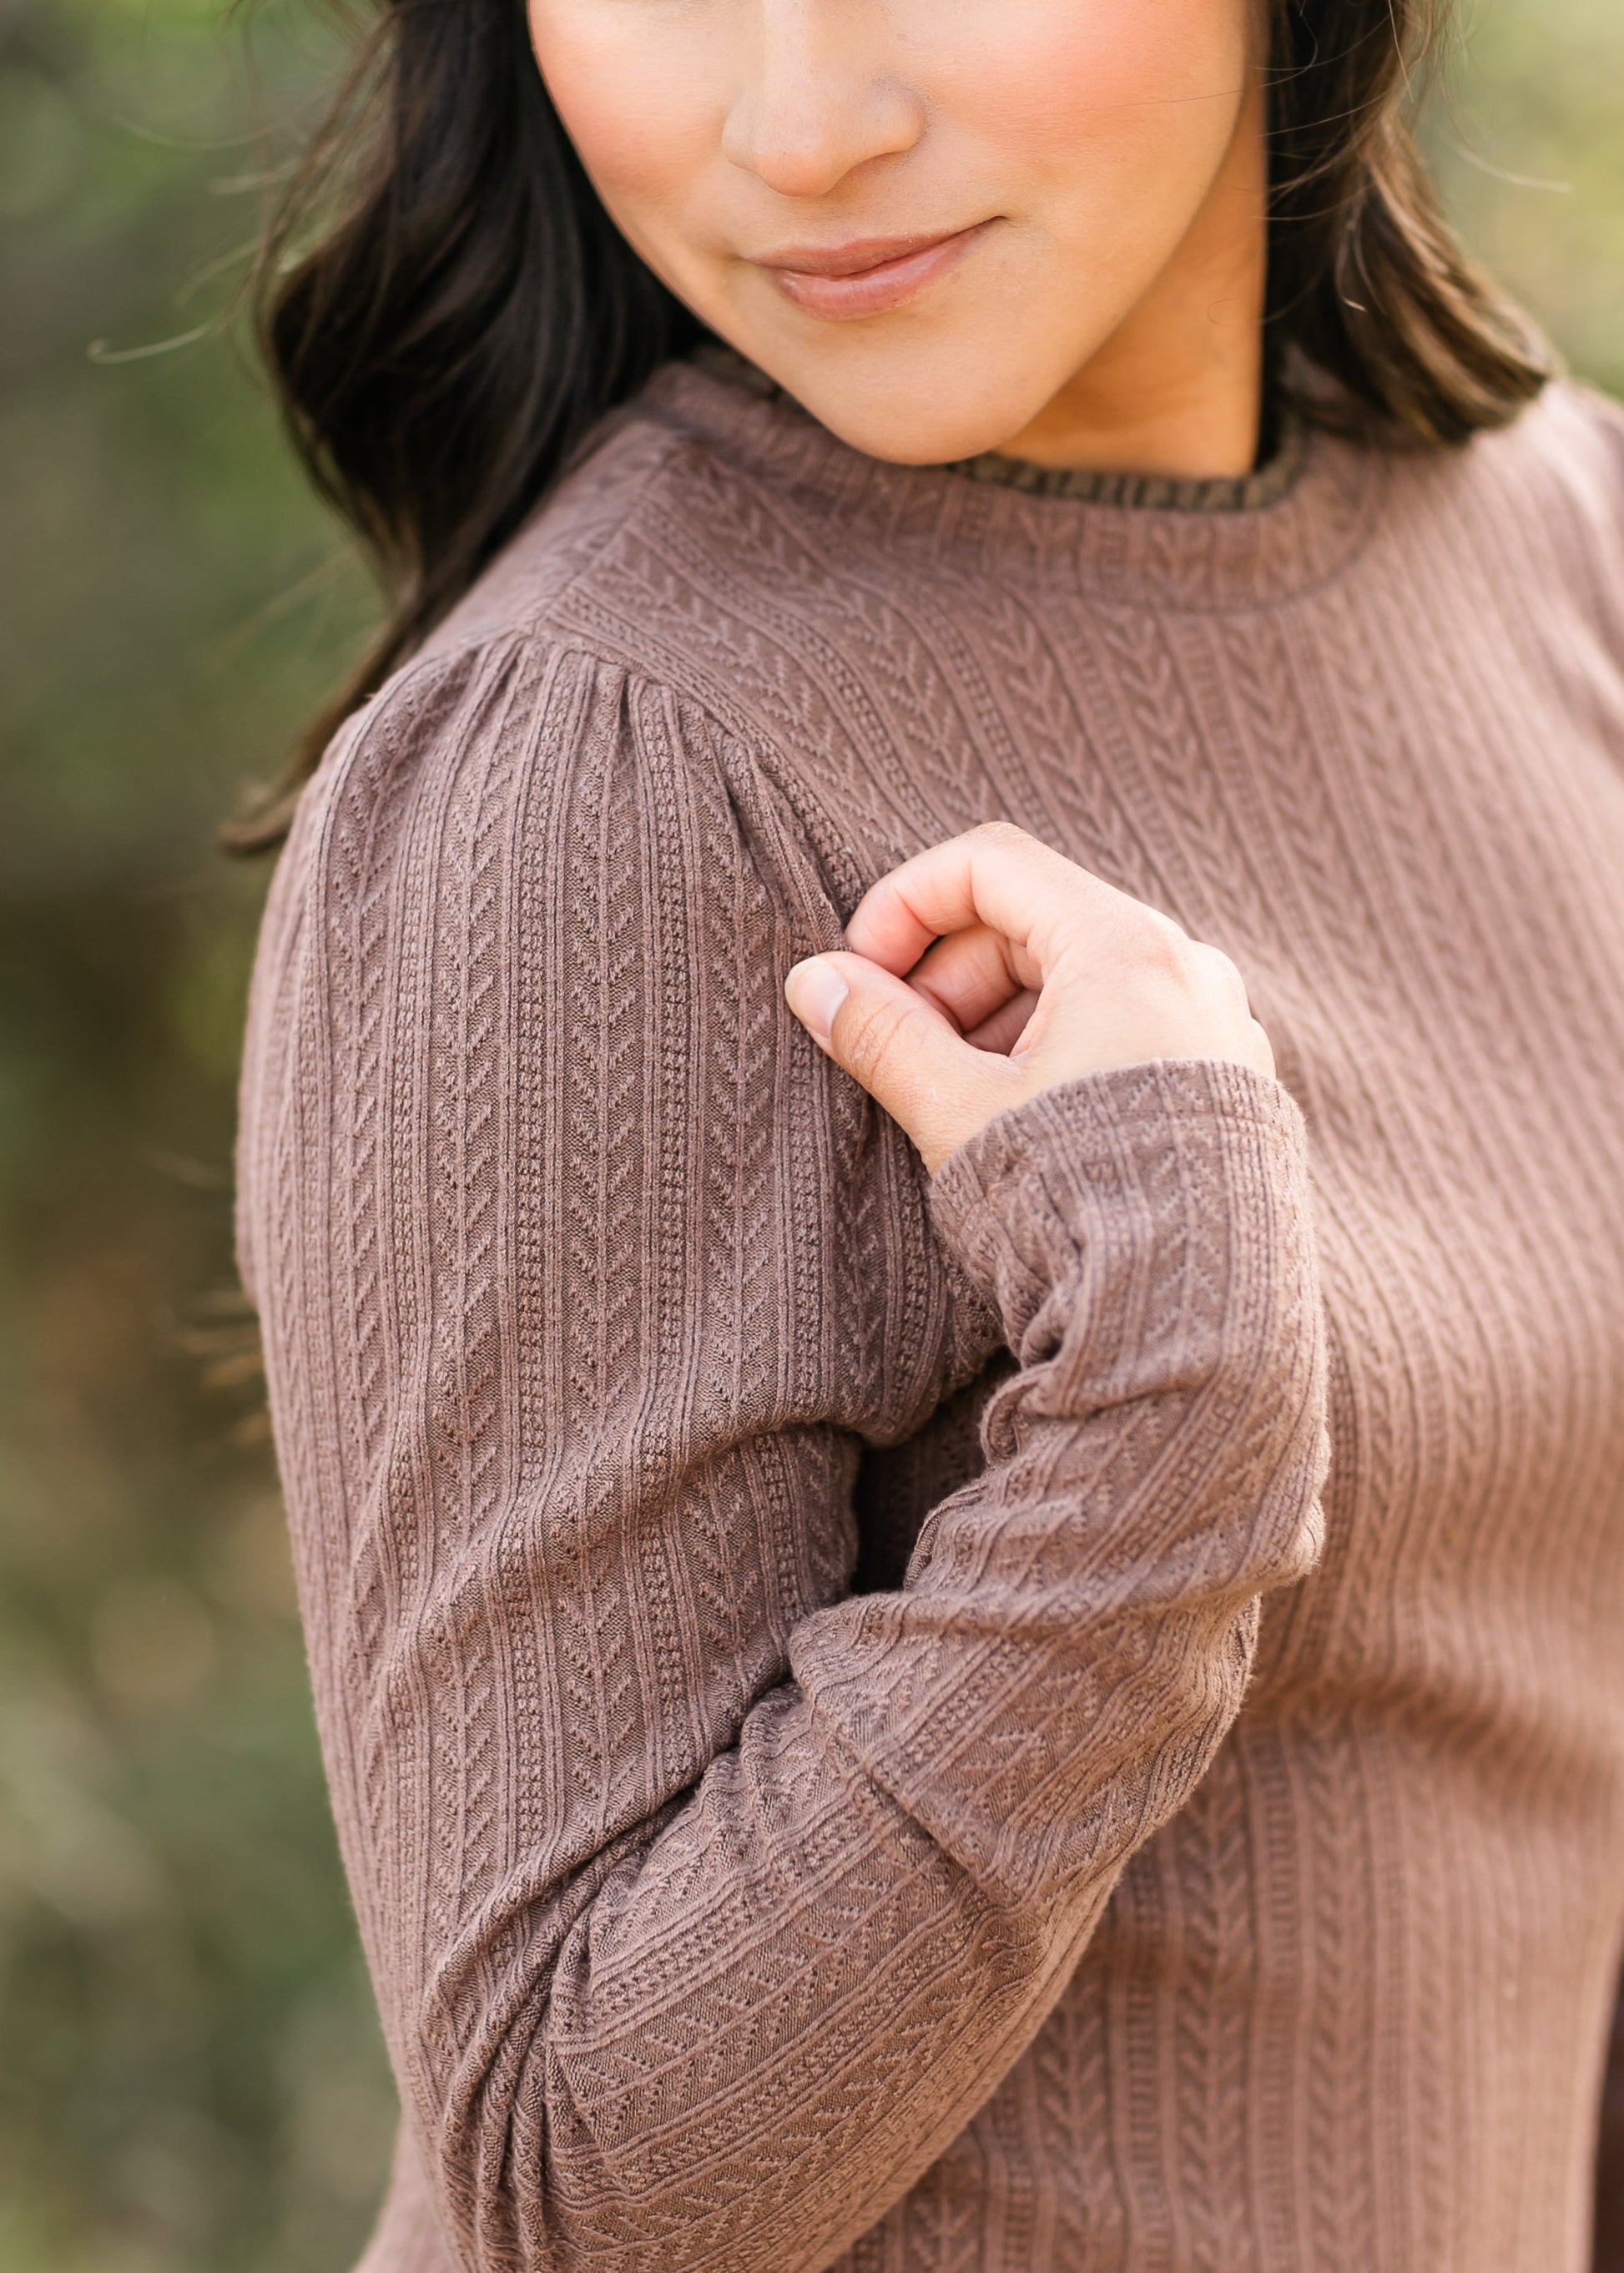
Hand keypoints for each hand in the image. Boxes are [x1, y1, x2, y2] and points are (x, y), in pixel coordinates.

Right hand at [784, 823, 1274, 1174]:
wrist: (1196, 1325)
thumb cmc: (1078, 1207)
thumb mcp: (957, 1112)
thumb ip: (881, 1035)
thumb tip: (816, 982)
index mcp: (1125, 947)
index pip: (991, 865)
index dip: (903, 905)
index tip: (858, 973)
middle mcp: (1187, 966)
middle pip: (1035, 918)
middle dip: (947, 975)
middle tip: (899, 1051)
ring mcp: (1217, 1024)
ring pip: (1080, 977)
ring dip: (996, 1018)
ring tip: (957, 1098)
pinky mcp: (1228, 1083)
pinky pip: (1126, 1026)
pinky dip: (1057, 1048)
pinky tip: (1022, 1124)